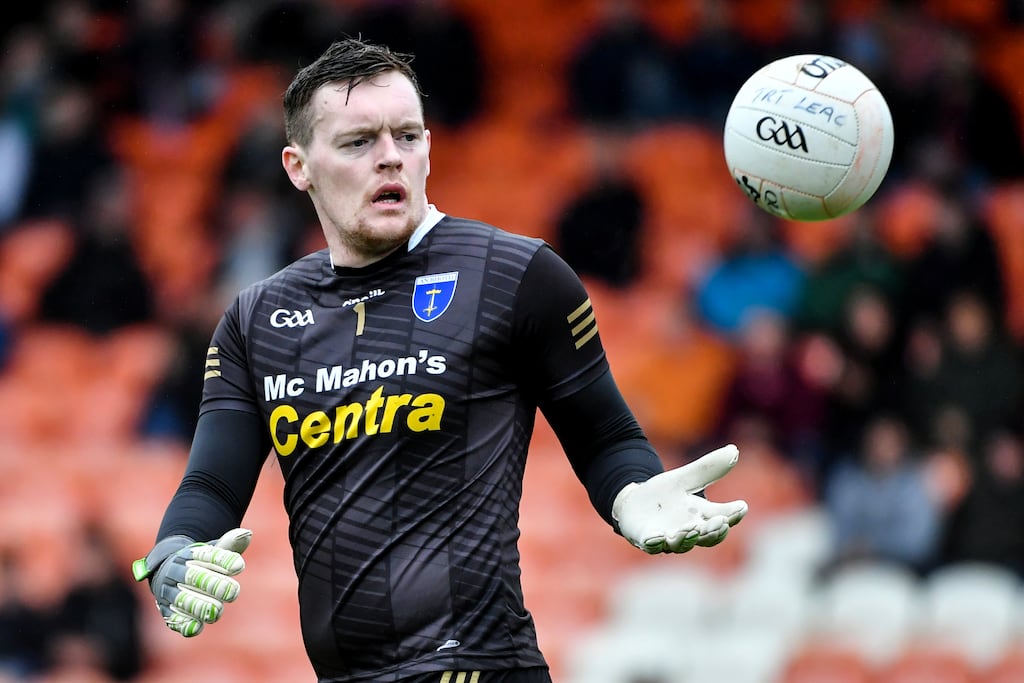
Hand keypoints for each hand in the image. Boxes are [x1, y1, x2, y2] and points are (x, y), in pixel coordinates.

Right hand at [132, 528, 251, 636]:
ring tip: (217, 610)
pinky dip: (183, 623)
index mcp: (188, 554)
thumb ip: (229, 544)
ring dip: (200, 606)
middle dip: (214, 585)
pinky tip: (196, 627)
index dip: (222, 561)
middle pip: (193, 577)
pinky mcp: (167, 611)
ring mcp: (169, 592)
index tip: (239, 566)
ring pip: (182, 599)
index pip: (206, 555)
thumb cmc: (200, 562)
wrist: (167, 572)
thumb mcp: (212, 550)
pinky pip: (173, 618)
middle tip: (233, 592)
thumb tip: (247, 534)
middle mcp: (175, 572)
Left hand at [612, 445, 747, 553]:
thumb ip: (707, 469)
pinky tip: (657, 537)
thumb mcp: (684, 478)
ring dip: (687, 537)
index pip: (723, 518)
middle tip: (722, 522)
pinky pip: (652, 545)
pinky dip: (655, 543)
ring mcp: (668, 538)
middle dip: (714, 530)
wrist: (634, 502)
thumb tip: (734, 450)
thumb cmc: (664, 494)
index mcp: (701, 516)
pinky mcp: (647, 540)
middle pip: (706, 536)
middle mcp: (689, 531)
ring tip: (692, 529)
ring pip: (681, 544)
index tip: (742, 507)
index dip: (733, 515)